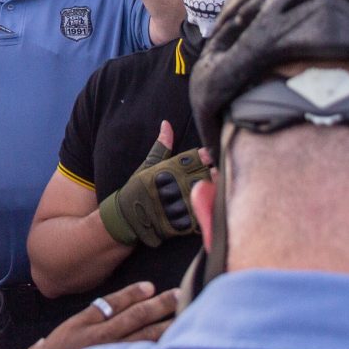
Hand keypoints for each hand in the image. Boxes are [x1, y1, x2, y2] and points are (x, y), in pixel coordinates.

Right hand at [8, 280, 179, 348]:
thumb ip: (49, 345)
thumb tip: (44, 345)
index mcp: (77, 325)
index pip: (110, 303)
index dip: (131, 294)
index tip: (149, 287)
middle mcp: (94, 336)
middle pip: (133, 315)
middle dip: (158, 305)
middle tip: (179, 295)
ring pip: (142, 335)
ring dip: (165, 324)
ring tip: (184, 316)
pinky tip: (173, 346)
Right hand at [99, 121, 210, 247]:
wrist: (125, 220)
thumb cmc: (137, 190)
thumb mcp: (147, 166)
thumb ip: (161, 147)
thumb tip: (166, 124)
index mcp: (165, 171)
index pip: (193, 160)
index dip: (205, 156)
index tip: (211, 155)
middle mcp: (171, 188)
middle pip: (202, 177)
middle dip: (213, 174)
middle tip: (221, 172)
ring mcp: (176, 207)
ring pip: (204, 196)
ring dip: (214, 192)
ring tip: (222, 188)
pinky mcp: (180, 225)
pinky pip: (201, 216)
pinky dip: (209, 211)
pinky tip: (213, 207)